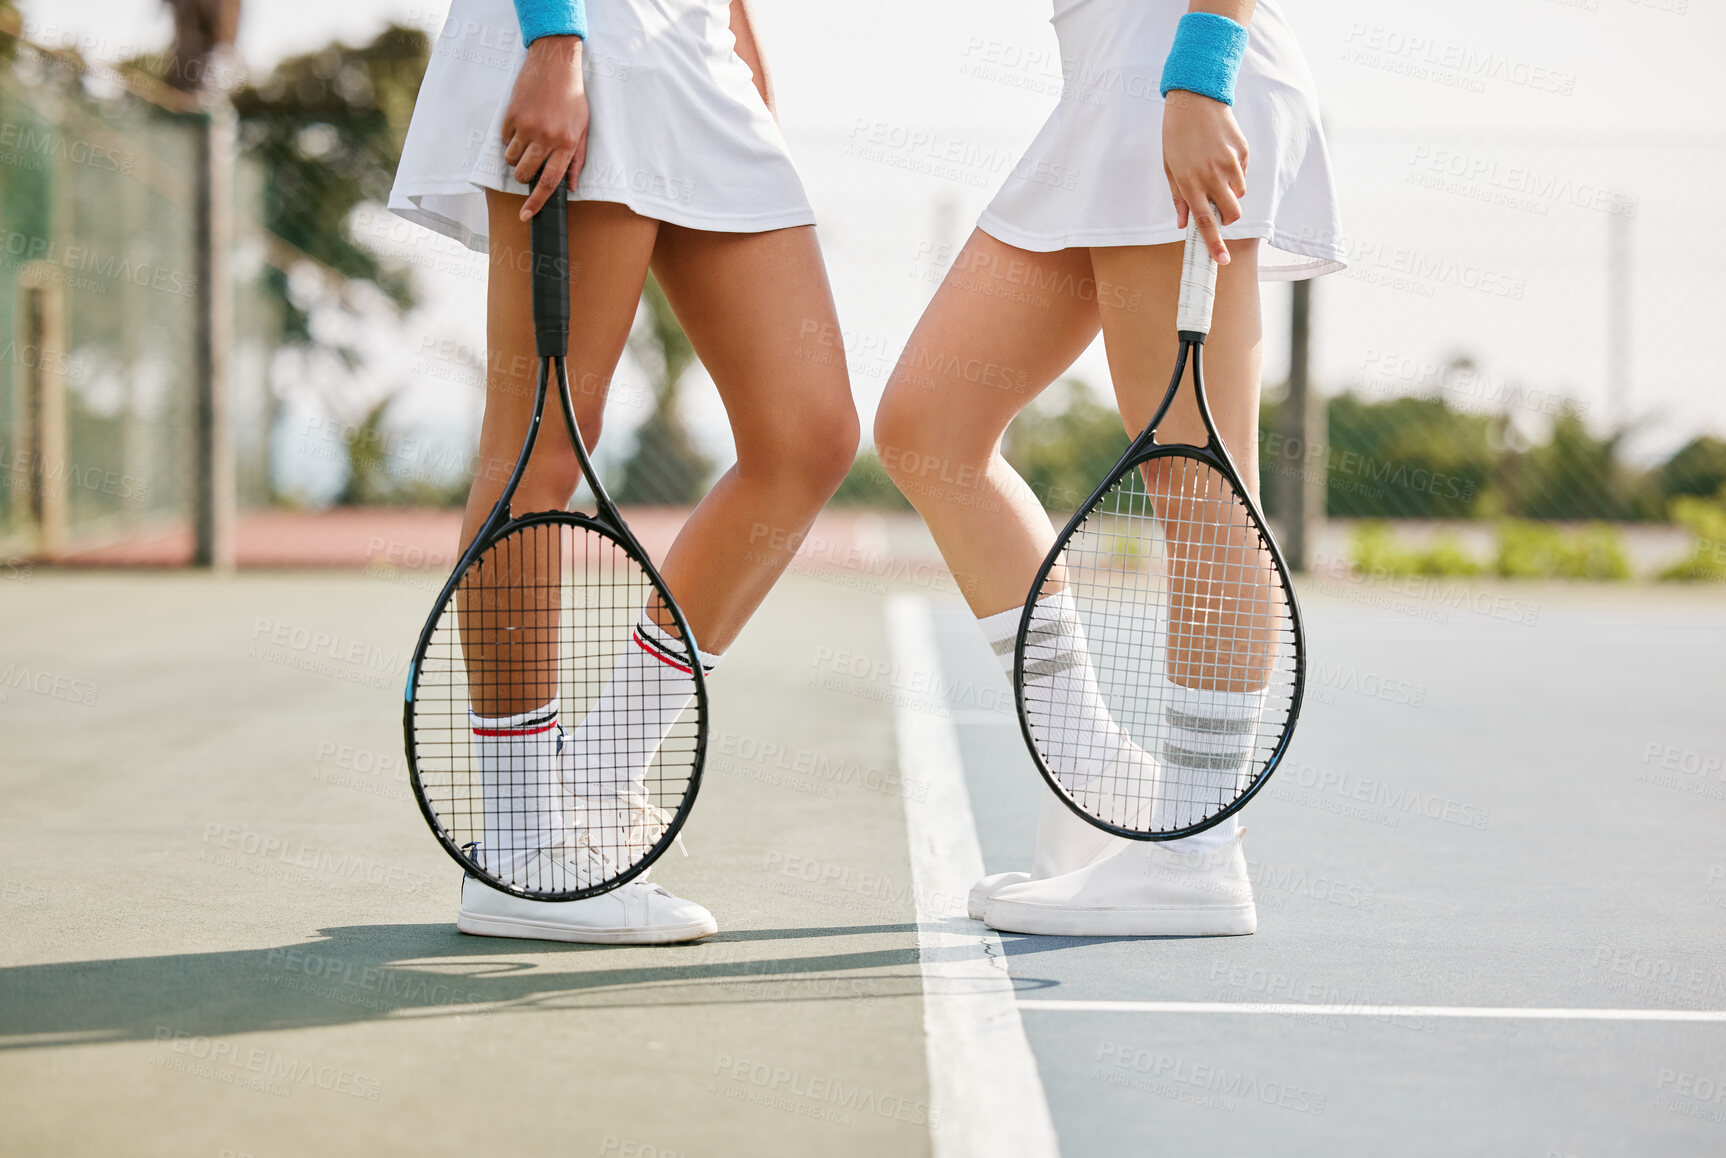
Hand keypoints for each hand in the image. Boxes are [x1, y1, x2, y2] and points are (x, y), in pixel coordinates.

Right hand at [501, 36, 588, 219]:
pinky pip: (504, 140)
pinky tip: (522, 125)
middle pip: (524, 173)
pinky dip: (510, 139)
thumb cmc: (572, 97)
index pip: (550, 182)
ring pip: (511, 159)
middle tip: (529, 164)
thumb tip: (571, 186)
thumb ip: (577, 159)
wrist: (555, 64)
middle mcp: (546, 137)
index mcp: (566, 144)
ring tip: (527, 141)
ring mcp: (527, 126)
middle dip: (523, 176)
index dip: (536, 202)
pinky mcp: (512, 115)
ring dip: (515, 158)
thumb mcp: (582, 128)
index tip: (526, 215)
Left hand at [1161, 88, 1248, 264]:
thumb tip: (1184, 224)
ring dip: (1230, 192)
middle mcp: (1212, 176)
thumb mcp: (1170, 168)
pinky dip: (1235, 172)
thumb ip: (1179, 198)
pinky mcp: (1242, 152)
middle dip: (1228, 218)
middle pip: (1232, 213)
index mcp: (1190, 183)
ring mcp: (1230, 164)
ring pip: (1239, 194)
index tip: (1222, 260)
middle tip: (1219, 208)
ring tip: (1214, 170)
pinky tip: (1221, 154)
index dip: (1215, 244)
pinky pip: (1243, 173)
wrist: (1195, 100)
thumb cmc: (1176, 136)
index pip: (1205, 222)